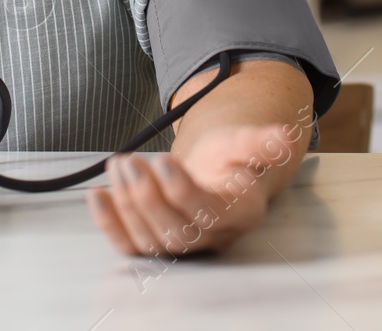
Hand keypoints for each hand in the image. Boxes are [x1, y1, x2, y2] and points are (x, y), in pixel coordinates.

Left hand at [86, 124, 297, 256]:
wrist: (214, 174)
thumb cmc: (229, 159)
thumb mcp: (245, 144)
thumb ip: (262, 142)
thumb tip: (284, 136)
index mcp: (238, 213)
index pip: (208, 213)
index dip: (182, 192)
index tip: (162, 161)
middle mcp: (210, 237)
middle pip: (176, 233)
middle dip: (147, 198)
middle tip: (127, 162)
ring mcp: (181, 244)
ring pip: (151, 240)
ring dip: (126, 204)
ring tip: (116, 165)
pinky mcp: (154, 242)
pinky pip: (129, 245)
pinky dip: (109, 224)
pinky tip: (96, 195)